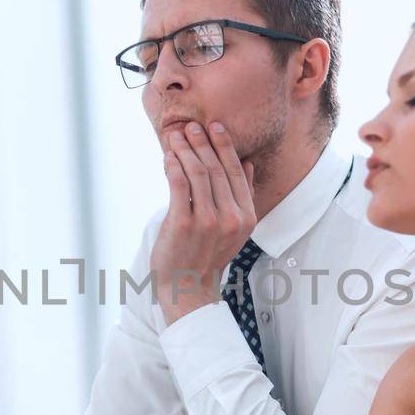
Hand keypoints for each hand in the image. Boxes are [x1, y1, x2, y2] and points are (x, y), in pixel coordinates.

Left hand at [150, 122, 256, 325]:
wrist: (187, 289)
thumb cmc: (206, 256)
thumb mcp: (233, 229)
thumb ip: (241, 196)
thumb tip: (247, 163)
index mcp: (246, 217)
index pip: (236, 172)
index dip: (225, 146)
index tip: (215, 126)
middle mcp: (231, 218)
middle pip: (216, 168)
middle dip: (202, 142)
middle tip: (191, 126)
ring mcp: (208, 221)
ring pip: (197, 172)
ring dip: (185, 149)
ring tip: (176, 136)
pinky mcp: (184, 224)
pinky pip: (179, 184)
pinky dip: (172, 166)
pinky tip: (167, 156)